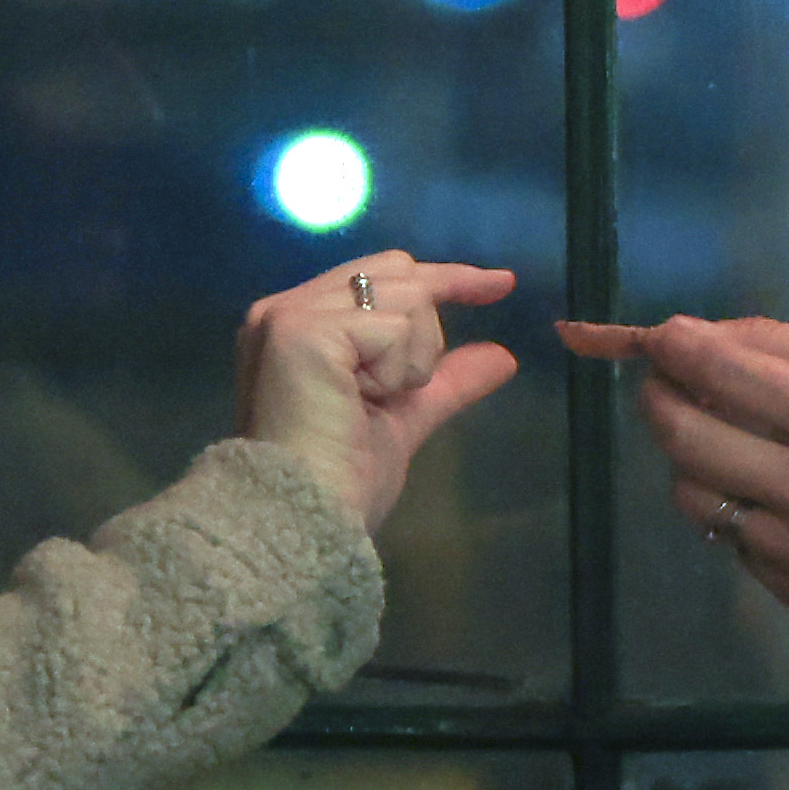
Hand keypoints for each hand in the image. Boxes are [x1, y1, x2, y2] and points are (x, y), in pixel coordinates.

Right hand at [237, 254, 522, 533]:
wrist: (302, 518)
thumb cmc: (340, 480)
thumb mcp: (403, 418)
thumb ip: (444, 381)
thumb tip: (502, 356)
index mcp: (301, 326)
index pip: (382, 275)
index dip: (445, 278)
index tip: (502, 283)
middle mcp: (286, 308)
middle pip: (397, 271)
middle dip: (427, 327)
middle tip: (411, 381)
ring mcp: (291, 315)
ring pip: (406, 297)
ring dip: (411, 361)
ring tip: (368, 402)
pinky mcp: (303, 328)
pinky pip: (395, 327)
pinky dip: (397, 370)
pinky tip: (360, 400)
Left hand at [564, 313, 788, 623]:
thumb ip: (784, 346)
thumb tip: (698, 338)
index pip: (717, 372)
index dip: (671, 346)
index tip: (660, 338)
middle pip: (683, 438)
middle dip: (659, 398)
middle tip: (666, 384)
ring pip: (694, 498)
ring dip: (692, 460)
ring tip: (727, 444)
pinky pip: (735, 543)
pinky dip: (739, 511)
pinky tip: (776, 498)